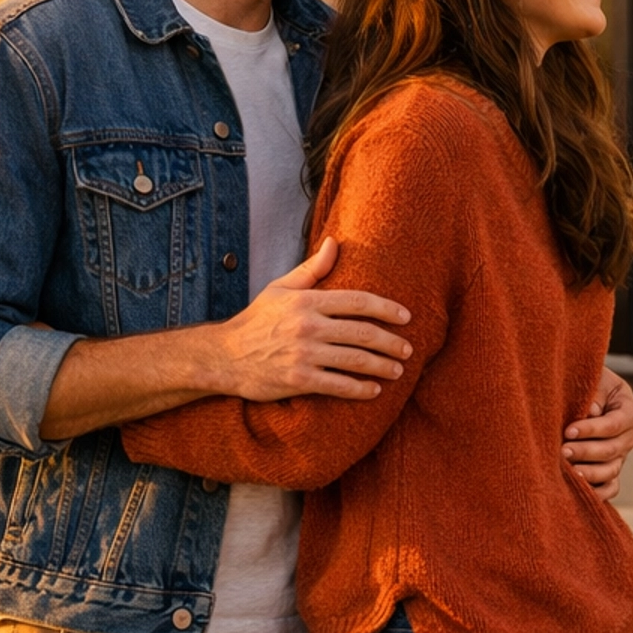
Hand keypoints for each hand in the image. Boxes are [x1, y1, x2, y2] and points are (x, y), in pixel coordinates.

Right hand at [211, 237, 412, 400]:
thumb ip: (312, 268)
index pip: (358, 301)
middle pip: (362, 332)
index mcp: (307, 301)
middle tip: (408, 350)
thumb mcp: (281, 288)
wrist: (224, 356)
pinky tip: (373, 390)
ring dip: (382, 366)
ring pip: (355, 360)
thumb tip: (335, 242)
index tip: (406, 317)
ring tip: (397, 370)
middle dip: (391, 342)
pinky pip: (338, 385)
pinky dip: (360, 389)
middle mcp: (308, 326)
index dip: (386, 309)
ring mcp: (304, 354)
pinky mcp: (298, 380)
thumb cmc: (256, 320)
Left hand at [562, 367, 632, 502]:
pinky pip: (610, 488)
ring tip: (568, 471)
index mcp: (628, 411)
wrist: (582, 394)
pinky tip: (577, 490)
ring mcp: (620, 456)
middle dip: (586, 452)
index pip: (615, 424)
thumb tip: (592, 411)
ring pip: (611, 471)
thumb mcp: (593, 380)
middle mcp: (627, 436)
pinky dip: (598, 493)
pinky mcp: (610, 471)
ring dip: (589, 473)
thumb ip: (594, 393)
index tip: (569, 431)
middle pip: (613, 450)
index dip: (592, 429)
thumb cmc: (586, 384)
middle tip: (563, 451)